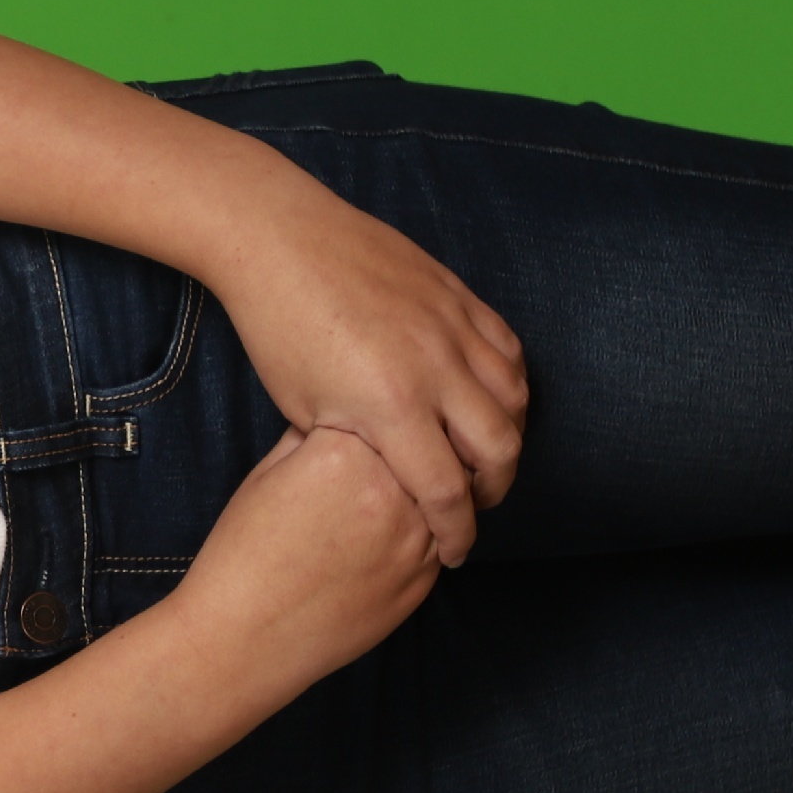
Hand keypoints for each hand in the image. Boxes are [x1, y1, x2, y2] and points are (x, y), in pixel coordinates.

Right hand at [175, 424, 442, 683]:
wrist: (247, 637)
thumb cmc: (244, 555)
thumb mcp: (266, 475)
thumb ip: (310, 437)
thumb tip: (340, 416)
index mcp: (343, 453)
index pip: (376, 413)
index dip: (366, 418)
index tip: (352, 429)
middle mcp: (390, 489)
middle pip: (419, 449)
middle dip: (401, 453)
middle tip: (369, 466)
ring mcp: (415, 536)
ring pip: (439, 494)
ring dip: (420, 492)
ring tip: (376, 507)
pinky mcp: (424, 578)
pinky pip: (439, 538)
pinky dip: (420, 533)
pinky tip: (379, 544)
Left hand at [208, 181, 528, 564]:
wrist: (278, 239)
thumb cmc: (276, 329)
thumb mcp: (304, 410)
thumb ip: (362, 447)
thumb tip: (402, 481)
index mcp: (389, 406)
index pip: (446, 492)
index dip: (457, 533)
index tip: (455, 553)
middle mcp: (435, 367)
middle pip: (499, 451)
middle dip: (493, 491)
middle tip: (475, 508)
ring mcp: (453, 327)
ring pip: (516, 399)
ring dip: (508, 438)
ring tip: (485, 459)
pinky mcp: (459, 296)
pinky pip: (509, 350)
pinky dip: (510, 386)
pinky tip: (490, 403)